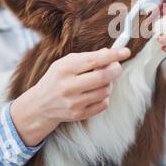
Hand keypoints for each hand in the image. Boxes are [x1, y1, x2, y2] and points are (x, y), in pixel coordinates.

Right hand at [10, 47, 130, 146]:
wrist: (40, 105)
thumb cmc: (57, 79)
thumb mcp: (66, 63)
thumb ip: (88, 58)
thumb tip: (110, 53)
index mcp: (64, 69)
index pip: (93, 60)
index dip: (112, 55)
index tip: (126, 51)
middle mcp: (68, 86)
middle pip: (103, 77)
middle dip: (115, 69)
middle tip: (116, 67)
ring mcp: (73, 102)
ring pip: (105, 91)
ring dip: (108, 84)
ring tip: (100, 82)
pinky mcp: (78, 115)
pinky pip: (103, 104)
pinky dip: (104, 97)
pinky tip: (95, 94)